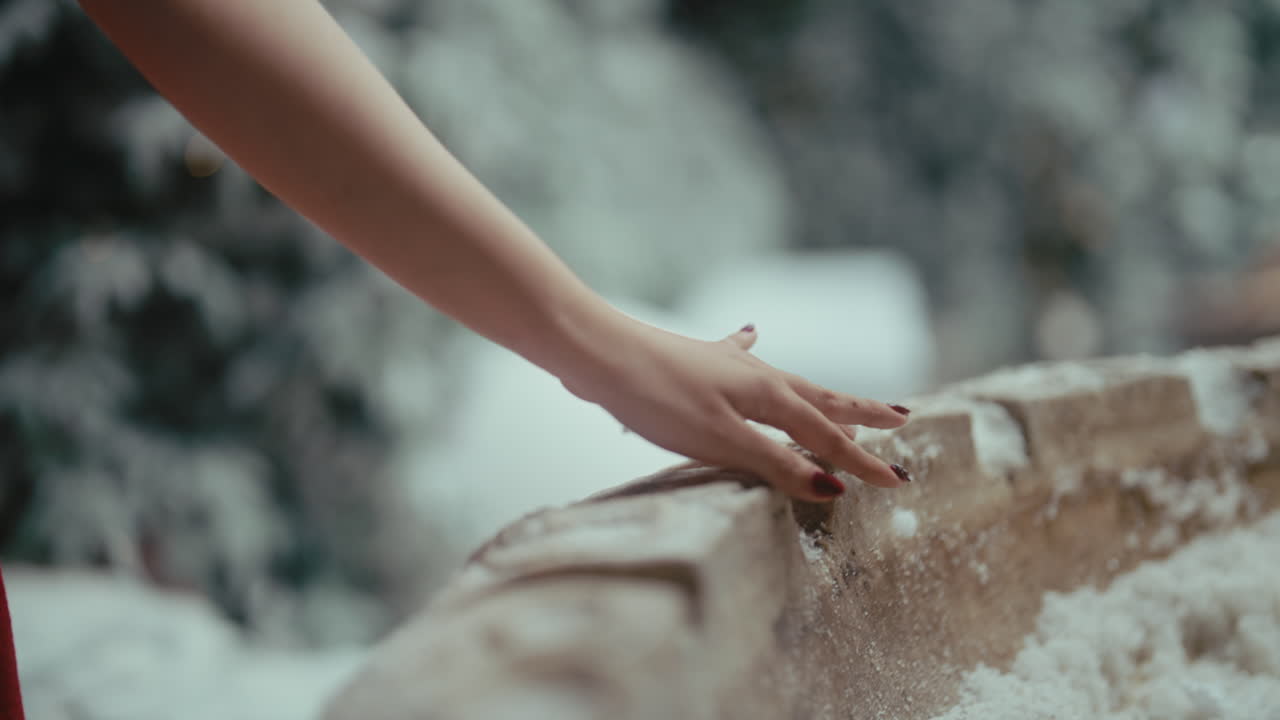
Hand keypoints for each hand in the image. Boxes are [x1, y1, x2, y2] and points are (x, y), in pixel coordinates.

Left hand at [558, 318, 911, 501]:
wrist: (598, 352)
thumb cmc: (657, 399)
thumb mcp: (720, 441)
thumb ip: (775, 464)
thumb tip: (834, 487)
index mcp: (768, 395)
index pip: (827, 436)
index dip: (862, 463)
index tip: (899, 483)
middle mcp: (756, 374)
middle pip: (821, 397)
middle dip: (860, 414)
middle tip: (902, 418)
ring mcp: (726, 364)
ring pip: (788, 382)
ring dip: (822, 394)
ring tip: (846, 399)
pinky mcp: (697, 362)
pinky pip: (739, 355)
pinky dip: (752, 346)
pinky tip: (752, 329)